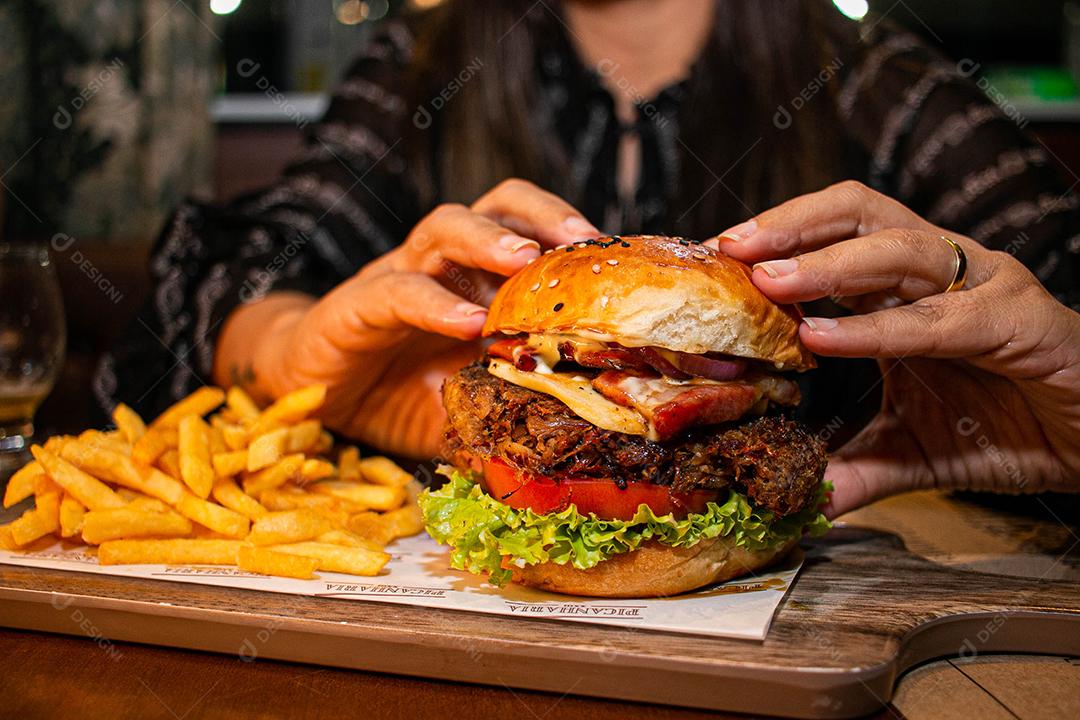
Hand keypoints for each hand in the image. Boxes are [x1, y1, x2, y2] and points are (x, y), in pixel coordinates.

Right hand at [227, 179, 598, 457]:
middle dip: (544, 215)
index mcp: (479, 280)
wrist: (313, 398)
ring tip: (527, 259)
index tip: (620, 260)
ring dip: (490, 238)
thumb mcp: (473, 401)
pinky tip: (466, 322)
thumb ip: (517, 403)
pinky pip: (397, 290)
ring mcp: (400, 278)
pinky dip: (434, 304)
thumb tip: (586, 433)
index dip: (575, 238)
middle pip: (497, 206)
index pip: (533, 233)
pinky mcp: (356, 307)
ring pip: (445, 228)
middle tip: (584, 239)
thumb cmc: (402, 394)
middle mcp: (445, 267)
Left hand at [708, 180, 1079, 516]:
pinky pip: (941, 317)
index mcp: (904, 289)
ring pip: (899, 248)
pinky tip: (825, 339)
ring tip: (768, 280)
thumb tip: (794, 501)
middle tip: (728, 249)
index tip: (711, 260)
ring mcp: (983, 287)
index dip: (772, 240)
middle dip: (790, 224)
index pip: (829, 236)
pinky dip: (879, 327)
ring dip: (828, 263)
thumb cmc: (1009, 428)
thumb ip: (851, 469)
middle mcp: (940, 272)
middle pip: (857, 213)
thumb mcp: (908, 453)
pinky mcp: (1021, 320)